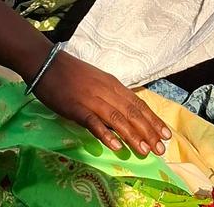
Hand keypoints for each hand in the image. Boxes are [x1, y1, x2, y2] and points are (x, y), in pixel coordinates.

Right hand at [33, 51, 170, 155]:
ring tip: (144, 151)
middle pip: (131, 112)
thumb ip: (111, 95)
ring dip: (132, 135)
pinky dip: (105, 134)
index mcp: (112, 84)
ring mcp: (91, 99)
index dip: (152, 120)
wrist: (47, 63)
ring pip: (117, 118)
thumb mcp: (97, 80)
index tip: (166, 135)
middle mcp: (106, 91)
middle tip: (160, 150)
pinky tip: (115, 146)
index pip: (138, 104)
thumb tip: (126, 115)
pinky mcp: (76, 108)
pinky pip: (93, 122)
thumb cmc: (72, 73)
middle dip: (148, 131)